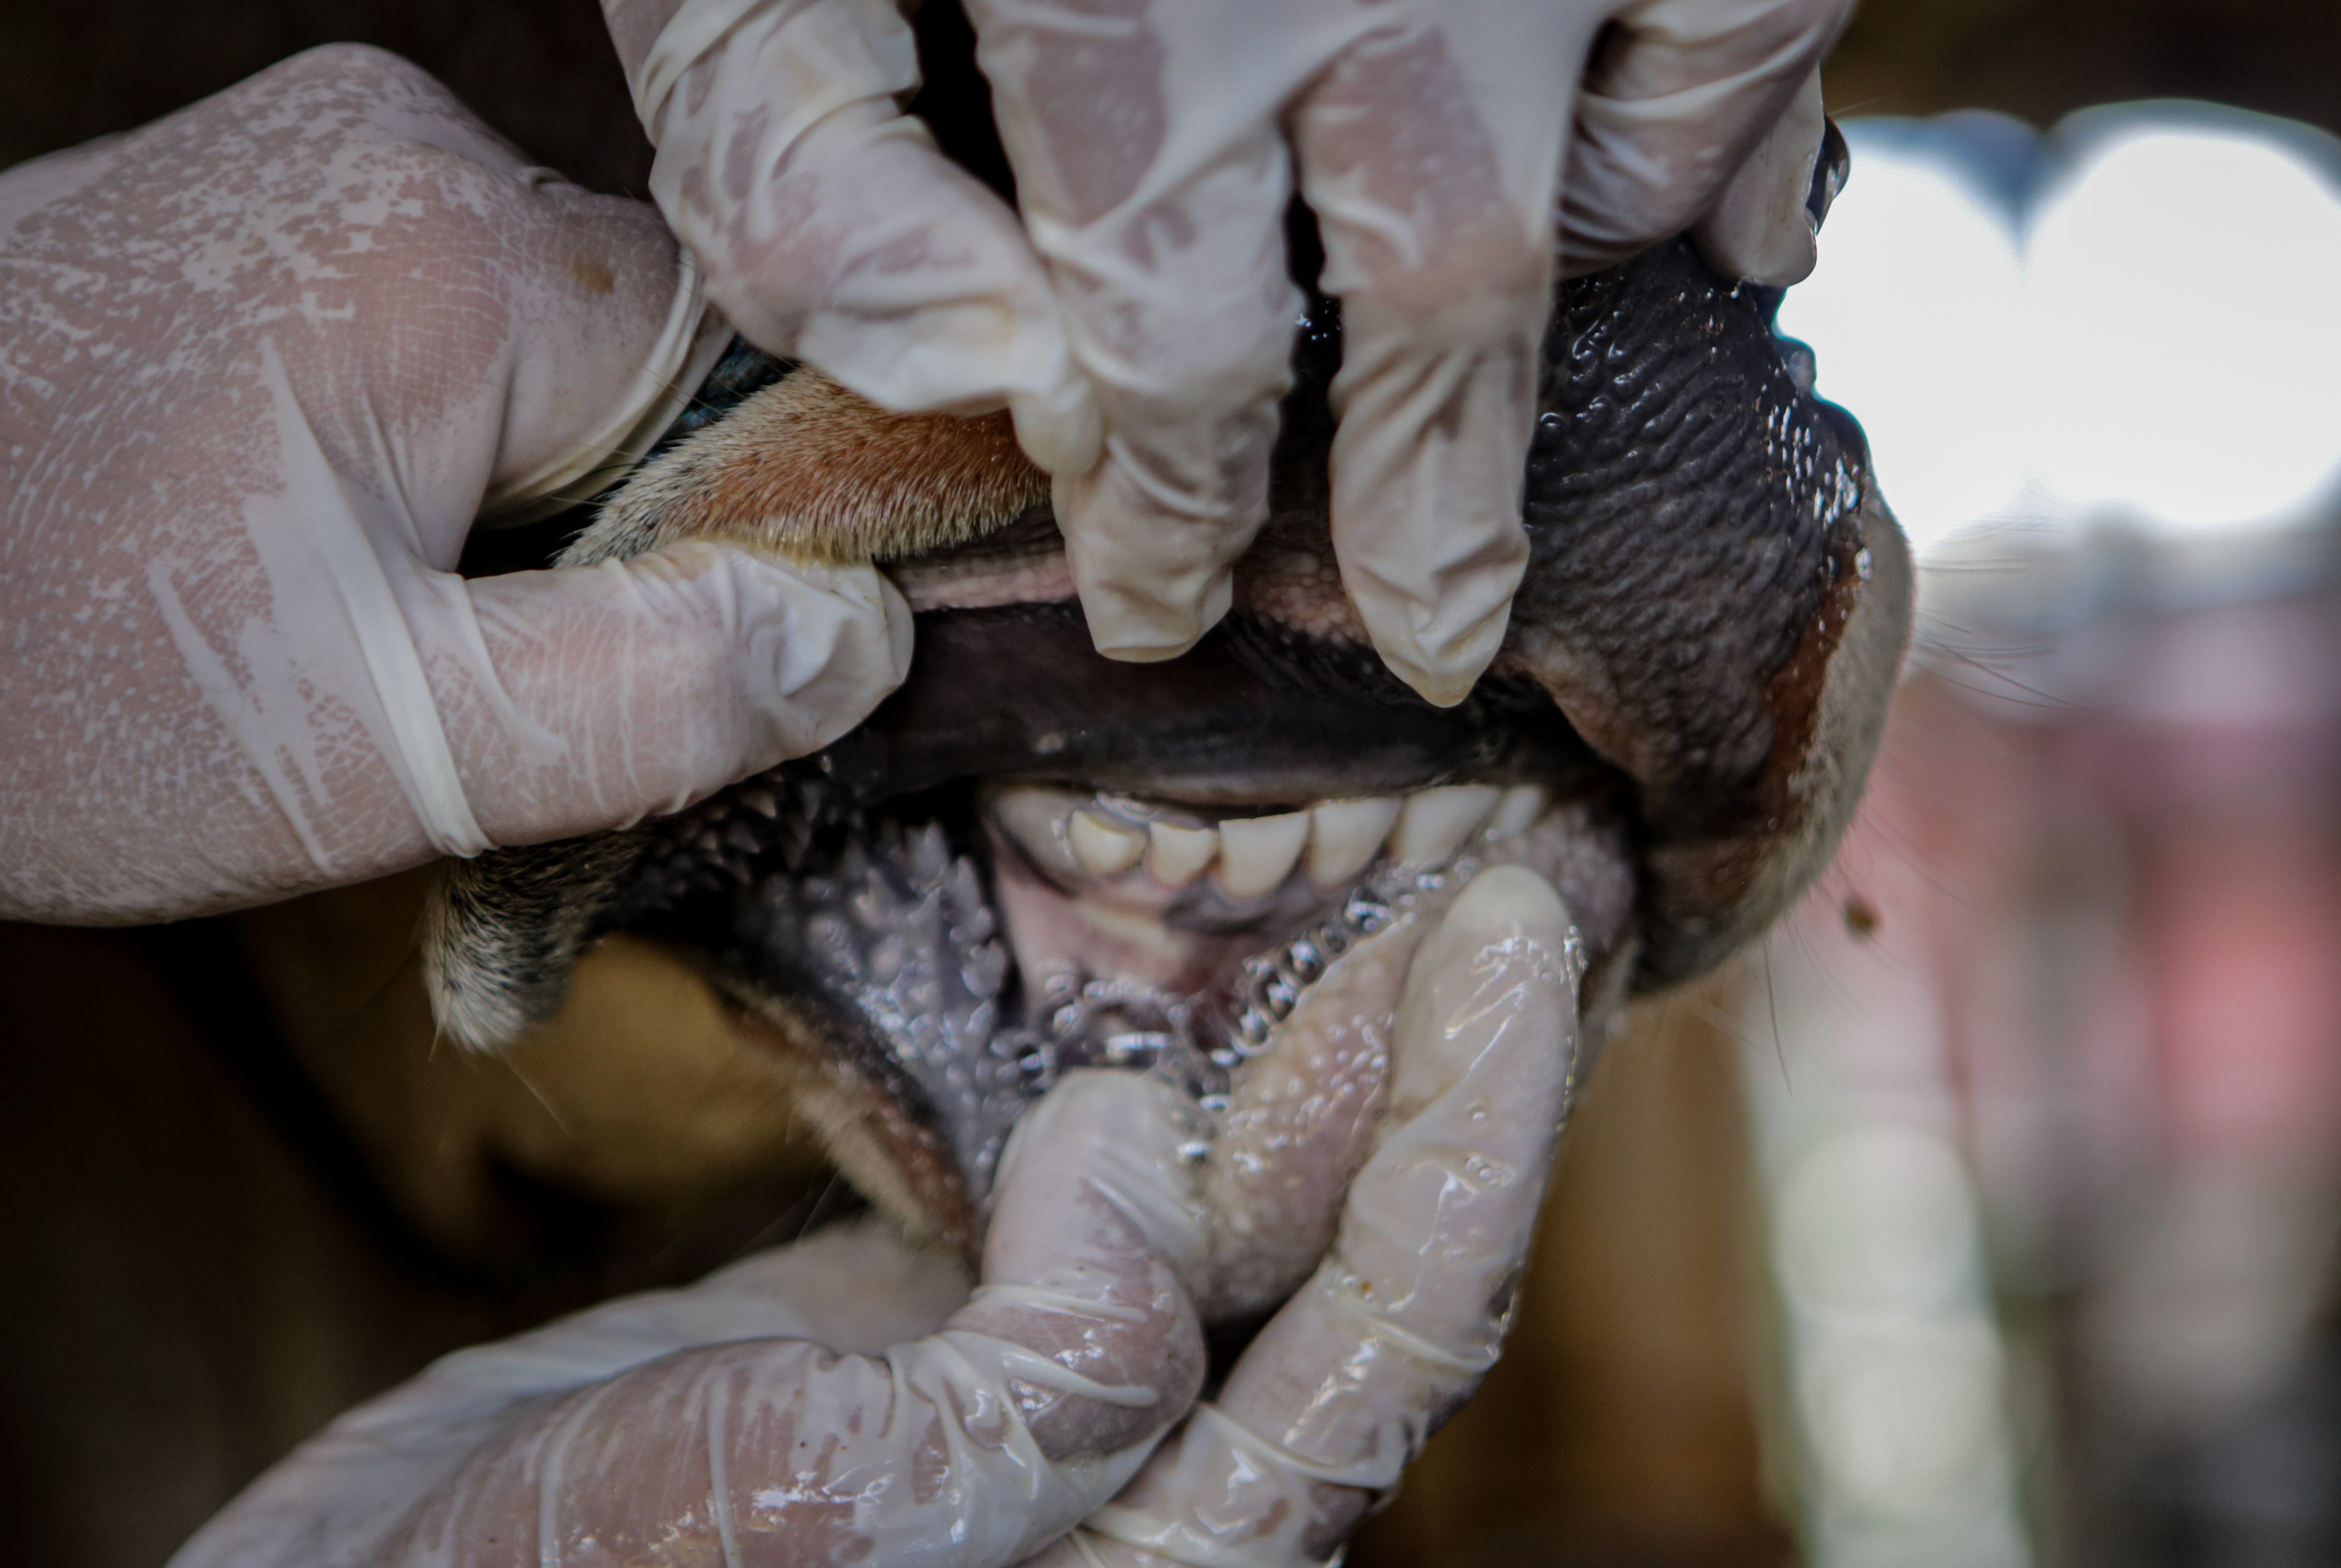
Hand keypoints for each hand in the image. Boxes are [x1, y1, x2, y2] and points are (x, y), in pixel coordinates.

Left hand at [0, 44, 910, 922]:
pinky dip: (414, 441)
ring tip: (344, 610)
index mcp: (457, 248)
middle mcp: (398, 138)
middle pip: (646, 366)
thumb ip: (648, 699)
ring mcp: (307, 144)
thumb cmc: (17, 671)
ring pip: (538, 351)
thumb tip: (857, 635)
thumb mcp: (369, 751)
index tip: (631, 676)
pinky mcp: (241, 186)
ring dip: (500, 500)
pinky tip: (291, 531)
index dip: (725, 549)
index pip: (749, 385)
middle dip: (593, 537)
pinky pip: (429, 317)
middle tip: (443, 674)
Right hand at [166, 864, 1580, 1567]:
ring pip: (1225, 1194)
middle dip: (1432, 1043)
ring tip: (1384, 854)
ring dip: (1308, 1025)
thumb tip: (1144, 1151)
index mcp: (1155, 1562)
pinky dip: (1141, 1052)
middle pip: (1337, 1245)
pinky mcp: (918, 1326)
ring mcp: (1019, 1395)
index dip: (1475, 1125)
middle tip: (1511, 844)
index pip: (1386, 1334)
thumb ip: (1035, 1375)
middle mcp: (1125, 1484)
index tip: (1526, 926)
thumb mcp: (814, 1509)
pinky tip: (1174, 939)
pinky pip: (1079, 1176)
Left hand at [590, 0, 1863, 701]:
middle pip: (1447, 297)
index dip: (1169, 514)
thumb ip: (807, 195)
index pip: (1175, 350)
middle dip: (1432, 511)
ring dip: (1573, 294)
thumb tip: (1005, 387)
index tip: (1155, 589)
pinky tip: (1664, 184)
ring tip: (1499, 351)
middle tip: (1430, 636)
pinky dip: (1735, 116)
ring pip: (1641, 157)